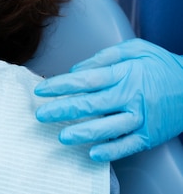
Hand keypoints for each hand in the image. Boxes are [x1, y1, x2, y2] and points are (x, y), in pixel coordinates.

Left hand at [34, 38, 182, 161]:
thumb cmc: (161, 65)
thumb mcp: (135, 49)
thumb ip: (105, 57)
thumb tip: (77, 70)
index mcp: (123, 74)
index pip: (85, 81)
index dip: (61, 85)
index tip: (42, 90)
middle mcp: (130, 97)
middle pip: (90, 105)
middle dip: (62, 110)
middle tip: (41, 114)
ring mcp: (140, 118)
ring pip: (107, 127)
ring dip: (83, 133)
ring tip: (62, 136)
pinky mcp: (149, 135)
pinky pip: (128, 145)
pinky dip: (111, 151)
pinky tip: (93, 154)